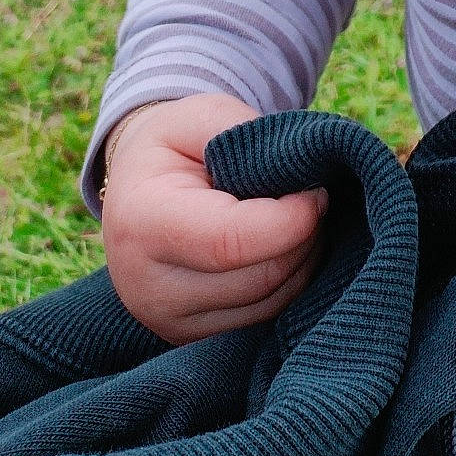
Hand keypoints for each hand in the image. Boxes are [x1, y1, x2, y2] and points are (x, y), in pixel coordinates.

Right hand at [100, 93, 326, 342]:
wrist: (137, 189)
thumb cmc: (177, 146)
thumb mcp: (202, 116)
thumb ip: (249, 137)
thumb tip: (304, 179)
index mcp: (142, 222)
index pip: (230, 241)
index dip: (290, 218)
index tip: (317, 190)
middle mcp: (147, 286)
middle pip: (259, 277)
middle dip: (303, 235)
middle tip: (310, 195)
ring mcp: (169, 322)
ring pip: (270, 304)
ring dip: (301, 259)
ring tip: (293, 217)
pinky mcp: (191, 339)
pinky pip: (265, 319)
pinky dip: (288, 282)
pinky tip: (282, 247)